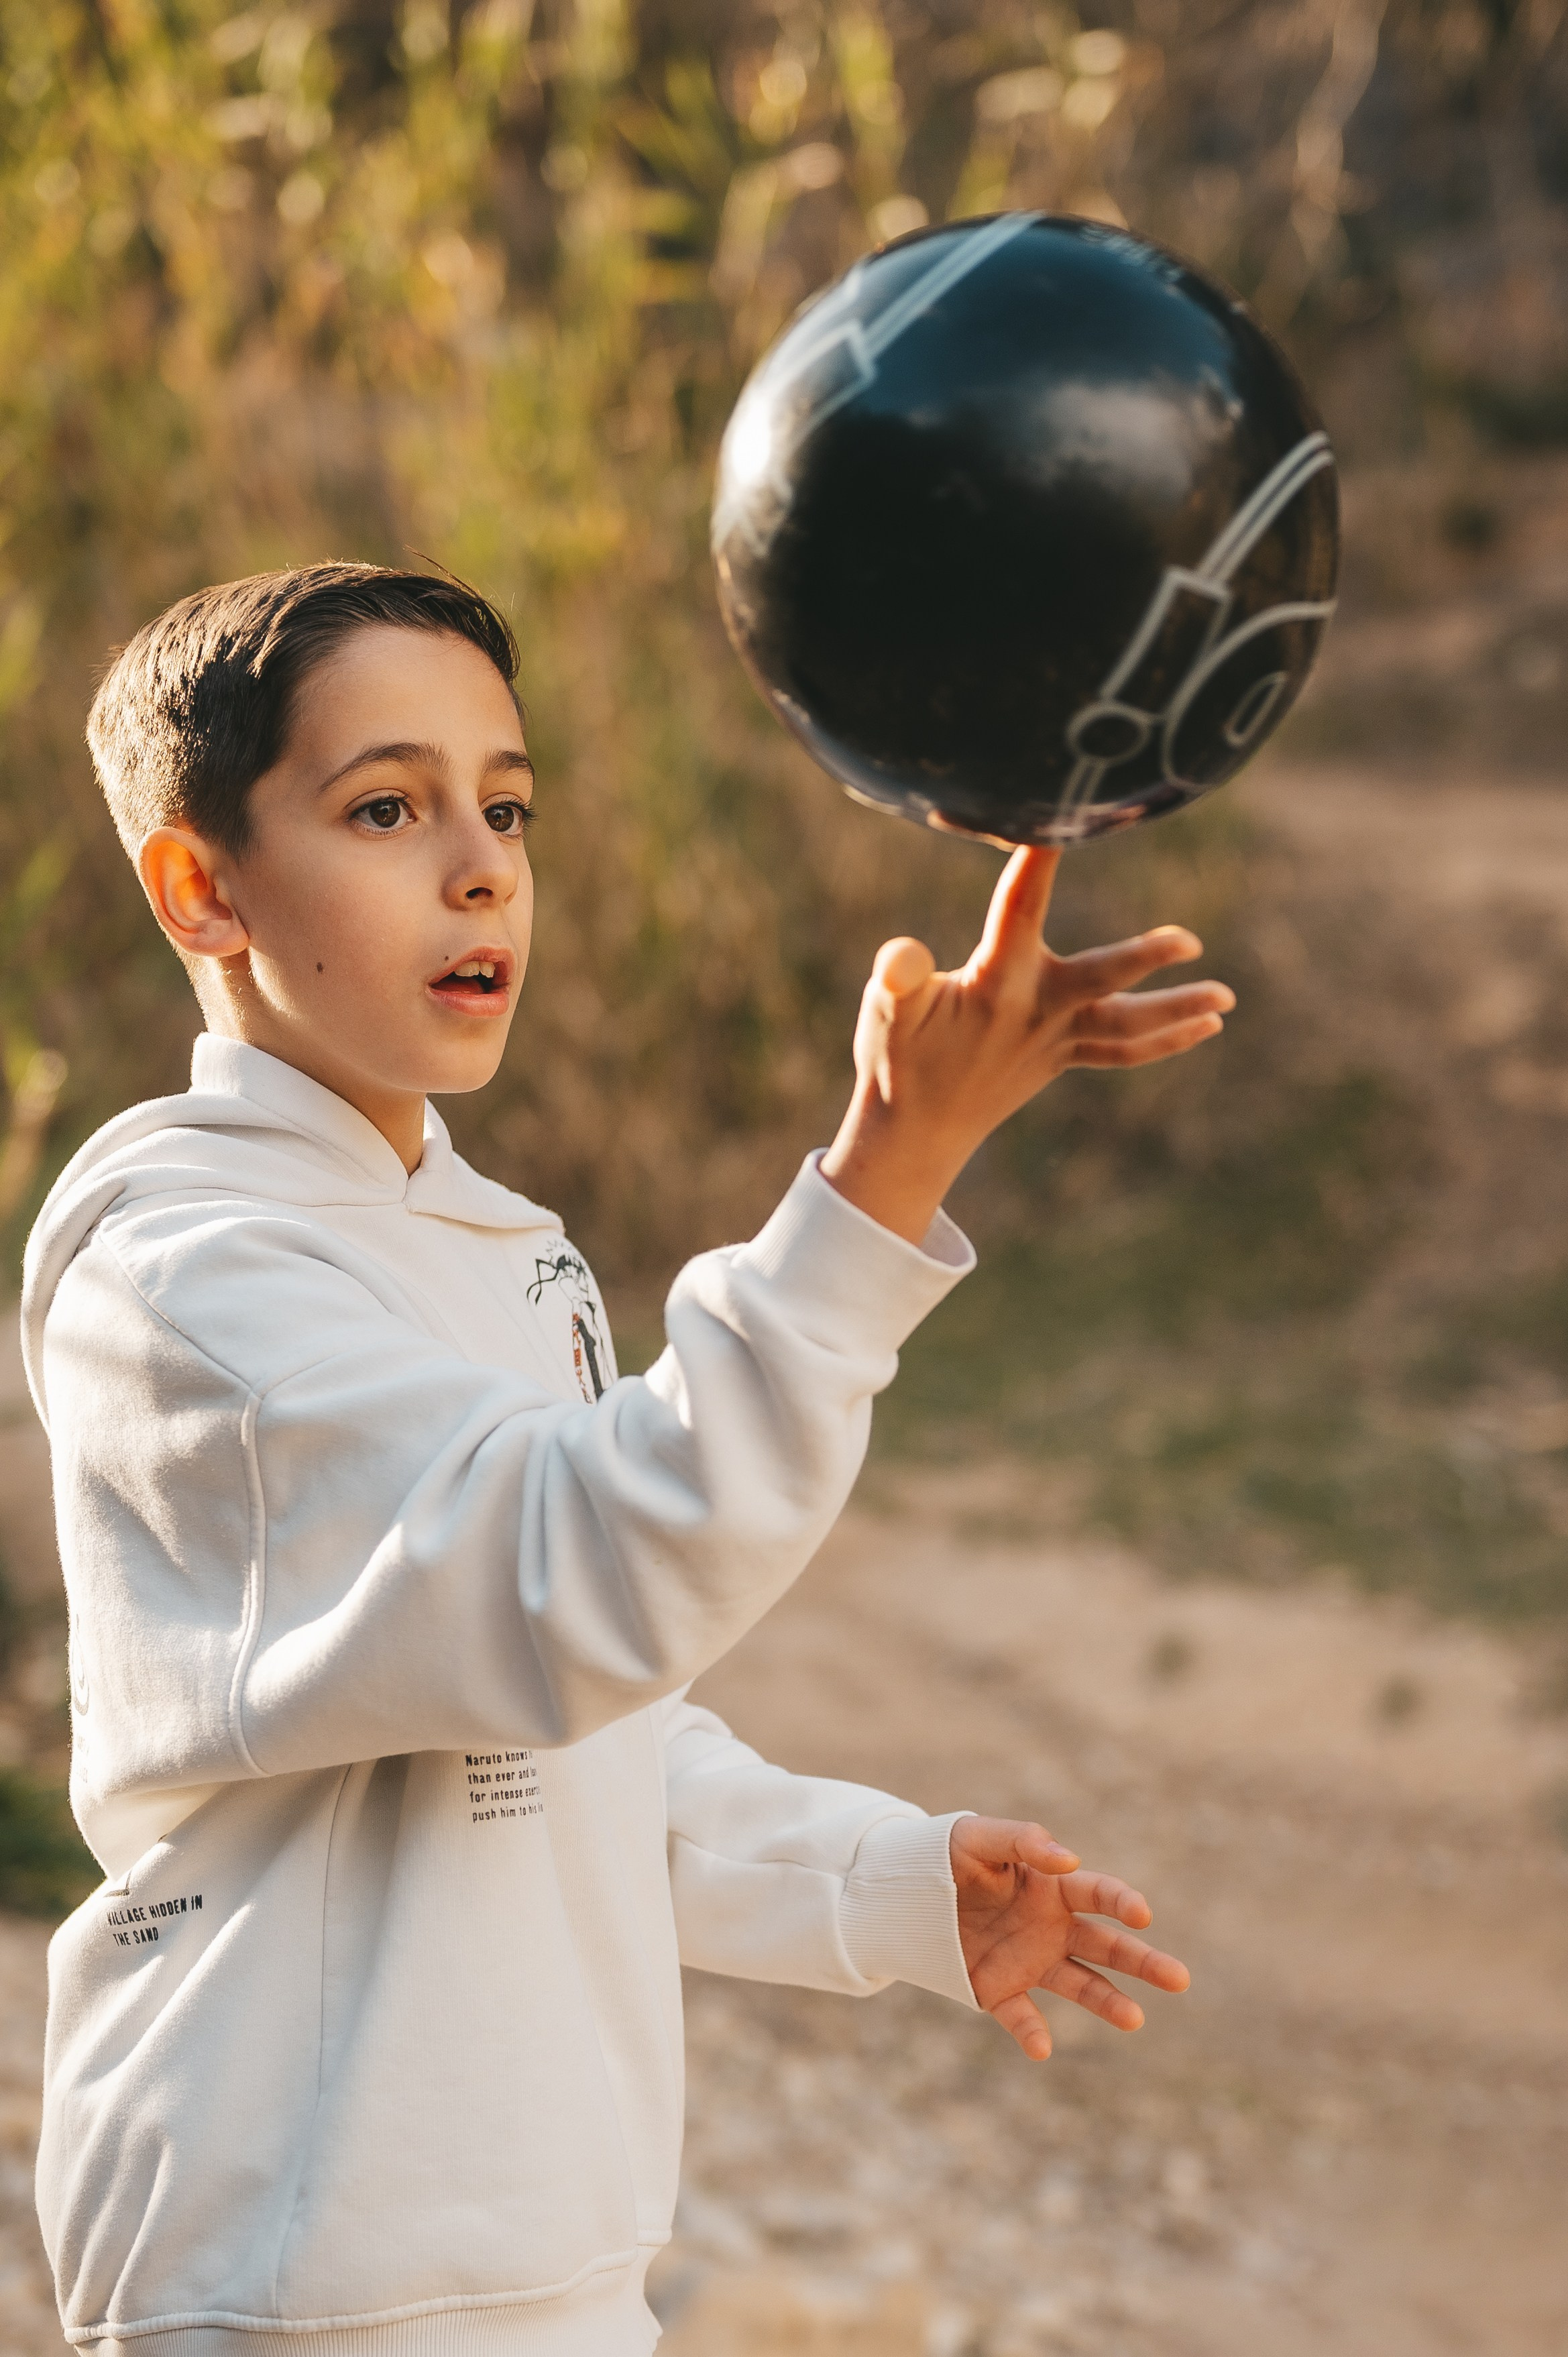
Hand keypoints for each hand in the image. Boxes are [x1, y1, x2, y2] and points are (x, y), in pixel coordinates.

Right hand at [819, 845, 1233, 1242]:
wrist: (916, 1131)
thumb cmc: (897, 1058)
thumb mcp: (886, 1012)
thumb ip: (897, 978)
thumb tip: (904, 953)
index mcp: (993, 986)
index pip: (1017, 913)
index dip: (1035, 866)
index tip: (1057, 824)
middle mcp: (1035, 1012)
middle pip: (1098, 981)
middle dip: (1143, 959)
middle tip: (1192, 942)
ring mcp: (1055, 1040)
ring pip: (1125, 1026)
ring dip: (1177, 1011)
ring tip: (1227, 999)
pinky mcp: (1063, 1056)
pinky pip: (1121, 1051)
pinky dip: (1165, 1039)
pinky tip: (1207, 1025)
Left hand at [950, 1815, 1190, 2061]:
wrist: (902, 1891)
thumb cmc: (946, 1853)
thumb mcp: (978, 1837)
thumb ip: (1022, 1840)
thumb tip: (1069, 1858)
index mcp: (1051, 1888)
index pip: (1098, 1894)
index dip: (1122, 1900)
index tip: (1142, 1913)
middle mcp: (1051, 1928)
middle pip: (1107, 1945)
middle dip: (1143, 1961)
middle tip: (1180, 1978)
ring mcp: (1029, 1962)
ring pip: (1081, 1985)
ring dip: (1108, 2001)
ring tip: (1135, 2019)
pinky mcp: (999, 1991)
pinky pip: (1022, 2016)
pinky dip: (1032, 2033)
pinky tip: (1042, 2048)